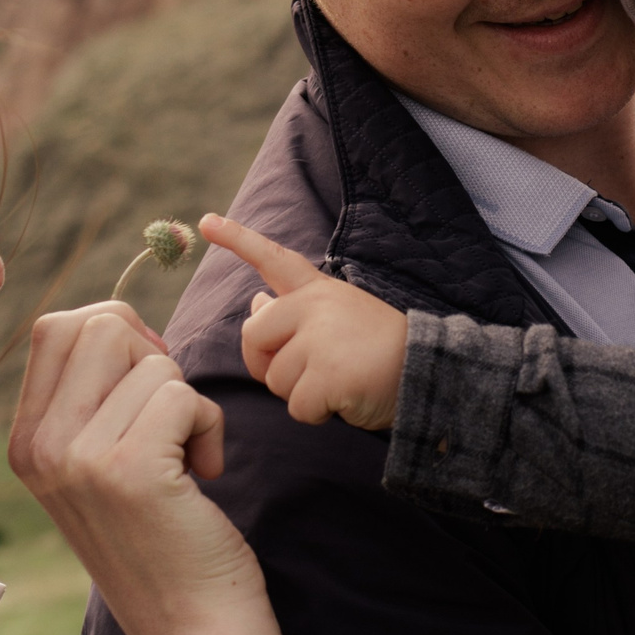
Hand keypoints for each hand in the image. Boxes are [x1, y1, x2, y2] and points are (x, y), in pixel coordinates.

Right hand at [6, 301, 337, 634]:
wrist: (194, 633)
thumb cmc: (164, 544)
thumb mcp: (99, 469)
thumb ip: (90, 400)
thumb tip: (119, 322)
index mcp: (25, 441)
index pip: (57, 326)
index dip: (120, 339)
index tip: (147, 394)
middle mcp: (39, 447)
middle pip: (99, 324)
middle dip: (154, 358)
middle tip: (170, 420)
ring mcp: (78, 458)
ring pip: (152, 362)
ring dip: (189, 403)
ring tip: (185, 462)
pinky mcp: (128, 470)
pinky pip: (183, 393)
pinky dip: (209, 428)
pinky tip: (202, 477)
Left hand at [201, 213, 408, 429]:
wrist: (429, 371)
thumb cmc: (379, 351)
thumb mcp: (338, 318)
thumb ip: (295, 312)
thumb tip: (255, 303)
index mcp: (318, 290)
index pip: (272, 259)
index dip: (237, 239)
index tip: (205, 222)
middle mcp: (315, 307)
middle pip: (254, 337)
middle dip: (269, 363)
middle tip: (310, 370)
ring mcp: (321, 339)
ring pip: (276, 379)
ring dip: (300, 392)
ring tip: (340, 381)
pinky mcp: (328, 375)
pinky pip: (297, 406)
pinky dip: (318, 413)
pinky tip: (346, 398)